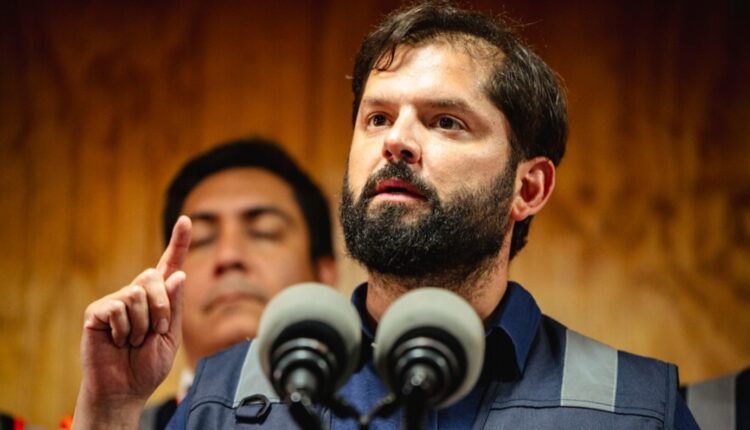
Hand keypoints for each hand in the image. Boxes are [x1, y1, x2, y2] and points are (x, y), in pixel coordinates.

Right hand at [73, 216, 191, 428]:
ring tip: (135, 341)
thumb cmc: (148, 364)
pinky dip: (125, 329)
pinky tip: (119, 341)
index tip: (186, 220)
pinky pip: (119, 307)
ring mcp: (115, 301)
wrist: (125, 389)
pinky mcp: (97, 312)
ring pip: (137, 293)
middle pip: (155, 277)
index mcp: (159, 298)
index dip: (178, 242)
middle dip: (163, 308)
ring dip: (143, 323)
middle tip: (156, 332)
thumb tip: (178, 274)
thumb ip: (174, 306)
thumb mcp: (171, 335)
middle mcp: (136, 293)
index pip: (170, 265)